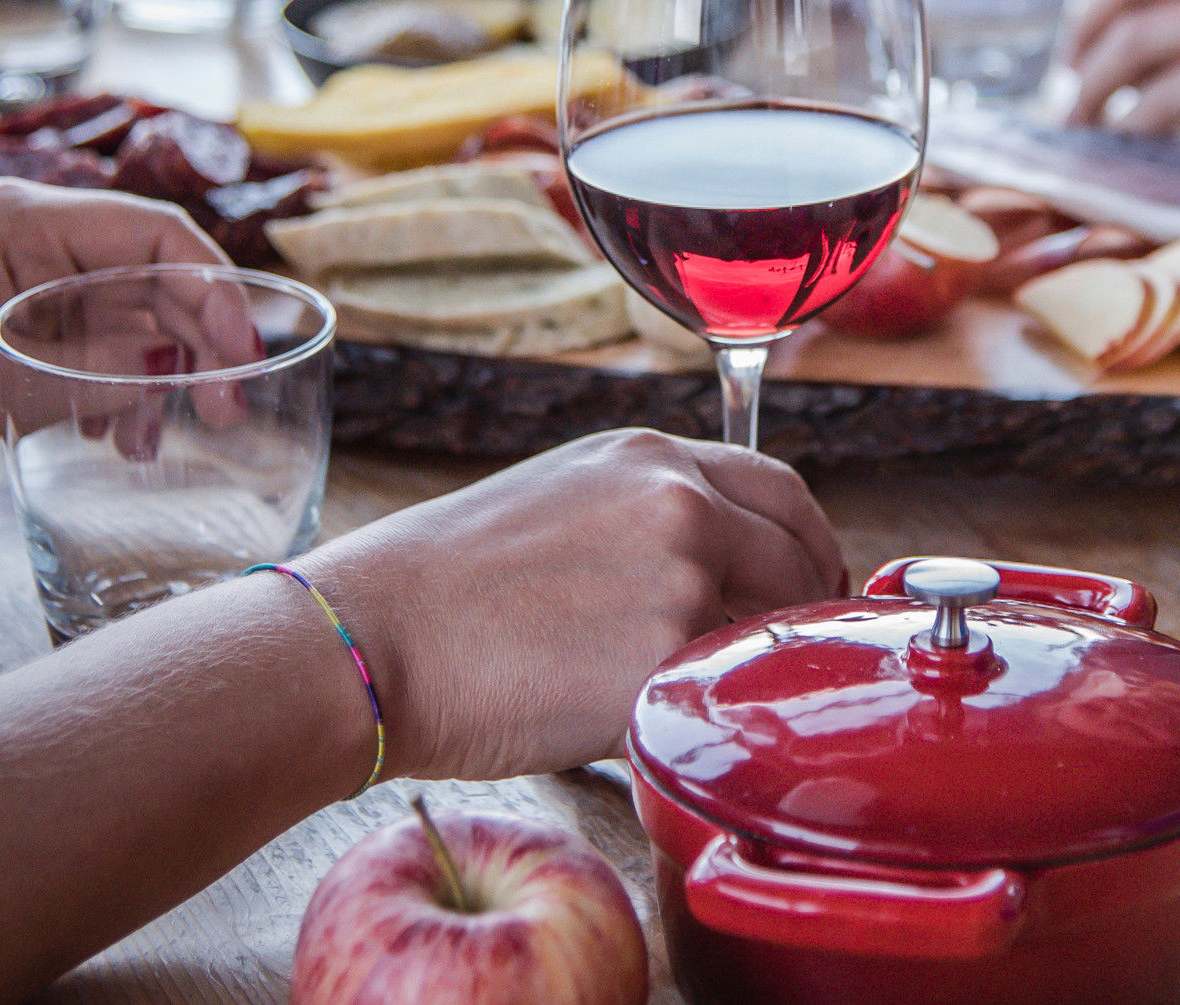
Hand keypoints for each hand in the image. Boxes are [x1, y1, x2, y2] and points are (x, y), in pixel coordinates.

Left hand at [0, 178, 228, 470]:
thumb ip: (89, 371)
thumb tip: (177, 368)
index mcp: (22, 221)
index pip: (157, 234)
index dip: (216, 292)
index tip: (240, 359)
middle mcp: (30, 230)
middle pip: (153, 271)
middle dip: (196, 342)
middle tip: (224, 414)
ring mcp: (20, 266)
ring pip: (127, 308)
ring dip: (157, 369)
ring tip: (154, 441)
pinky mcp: (10, 302)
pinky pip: (90, 330)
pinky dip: (114, 376)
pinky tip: (112, 430)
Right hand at [305, 428, 844, 779]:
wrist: (372, 638)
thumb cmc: (442, 584)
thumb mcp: (563, 498)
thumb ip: (652, 513)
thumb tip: (720, 562)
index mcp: (655, 459)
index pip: (783, 492)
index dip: (806, 545)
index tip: (806, 585)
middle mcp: (683, 506)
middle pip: (798, 563)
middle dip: (795, 613)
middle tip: (766, 655)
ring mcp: (683, 582)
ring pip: (759, 638)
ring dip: (730, 667)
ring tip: (656, 686)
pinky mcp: (664, 663)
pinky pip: (705, 699)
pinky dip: (681, 717)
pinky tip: (620, 721)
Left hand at [1061, 0, 1179, 147]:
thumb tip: (1120, 17)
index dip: (1086, 14)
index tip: (1072, 52)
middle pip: (1132, 28)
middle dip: (1082, 76)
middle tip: (1069, 112)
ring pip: (1156, 92)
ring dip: (1114, 125)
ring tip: (1103, 143)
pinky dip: (1162, 153)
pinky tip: (1155, 162)